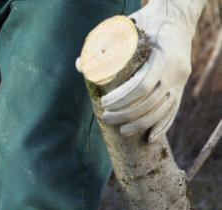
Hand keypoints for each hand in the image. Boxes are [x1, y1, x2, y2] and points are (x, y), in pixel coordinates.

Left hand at [100, 0, 203, 140]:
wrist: (177, 18)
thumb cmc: (146, 23)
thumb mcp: (126, 28)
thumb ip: (103, 43)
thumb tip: (80, 65)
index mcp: (163, 57)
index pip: (142, 86)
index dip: (123, 99)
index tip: (104, 103)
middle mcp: (176, 71)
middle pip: (151, 102)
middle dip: (127, 114)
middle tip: (106, 117)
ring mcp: (180, 80)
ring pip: (163, 110)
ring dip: (141, 124)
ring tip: (122, 131)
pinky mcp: (181, 87)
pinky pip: (174, 111)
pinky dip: (163, 126)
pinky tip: (150, 138)